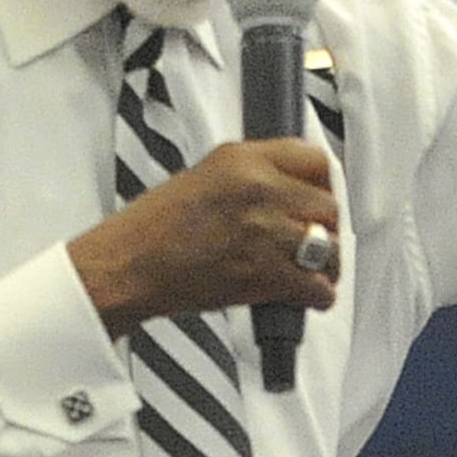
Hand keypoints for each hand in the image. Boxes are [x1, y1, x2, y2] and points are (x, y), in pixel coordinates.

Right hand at [67, 139, 340, 337]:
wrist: (127, 266)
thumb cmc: (153, 229)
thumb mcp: (203, 177)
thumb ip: (250, 177)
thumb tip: (289, 190)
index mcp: (242, 159)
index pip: (315, 161)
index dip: (324, 186)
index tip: (319, 202)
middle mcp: (259, 188)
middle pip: (329, 206)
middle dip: (327, 229)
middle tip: (315, 244)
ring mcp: (264, 230)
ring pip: (329, 247)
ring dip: (325, 266)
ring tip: (312, 273)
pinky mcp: (265, 273)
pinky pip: (318, 287)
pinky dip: (317, 297)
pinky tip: (304, 296)